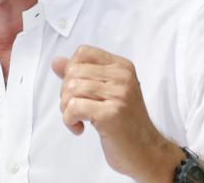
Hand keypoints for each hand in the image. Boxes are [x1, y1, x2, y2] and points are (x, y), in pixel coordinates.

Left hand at [51, 45, 180, 181]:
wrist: (147, 152)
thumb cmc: (126, 124)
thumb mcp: (105, 93)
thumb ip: (81, 75)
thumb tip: (57, 62)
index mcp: (122, 67)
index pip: (83, 52)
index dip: (71, 71)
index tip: (77, 90)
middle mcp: (122, 77)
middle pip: (73, 71)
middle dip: (65, 93)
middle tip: (75, 110)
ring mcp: (118, 94)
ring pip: (71, 88)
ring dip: (66, 109)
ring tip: (77, 119)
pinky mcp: (111, 114)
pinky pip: (73, 107)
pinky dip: (69, 120)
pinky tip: (79, 128)